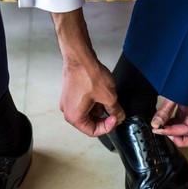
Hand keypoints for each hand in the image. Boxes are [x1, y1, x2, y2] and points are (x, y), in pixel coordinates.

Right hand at [51, 9, 124, 135]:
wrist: (80, 57)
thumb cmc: (89, 76)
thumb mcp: (109, 97)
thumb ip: (116, 111)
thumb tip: (120, 117)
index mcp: (74, 117)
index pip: (93, 131)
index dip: (107, 126)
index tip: (116, 117)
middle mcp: (67, 111)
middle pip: (89, 122)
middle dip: (103, 117)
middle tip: (114, 110)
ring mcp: (67, 102)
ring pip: (87, 112)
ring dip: (99, 108)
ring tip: (107, 97)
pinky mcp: (70, 93)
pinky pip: (83, 103)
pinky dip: (93, 101)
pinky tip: (100, 92)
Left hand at [150, 77, 187, 146]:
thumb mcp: (175, 91)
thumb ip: (165, 109)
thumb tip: (156, 124)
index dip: (172, 132)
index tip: (159, 130)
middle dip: (182, 139)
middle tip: (165, 133)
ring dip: (179, 134)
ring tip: (164, 127)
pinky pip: (187, 124)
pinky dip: (177, 126)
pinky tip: (166, 121)